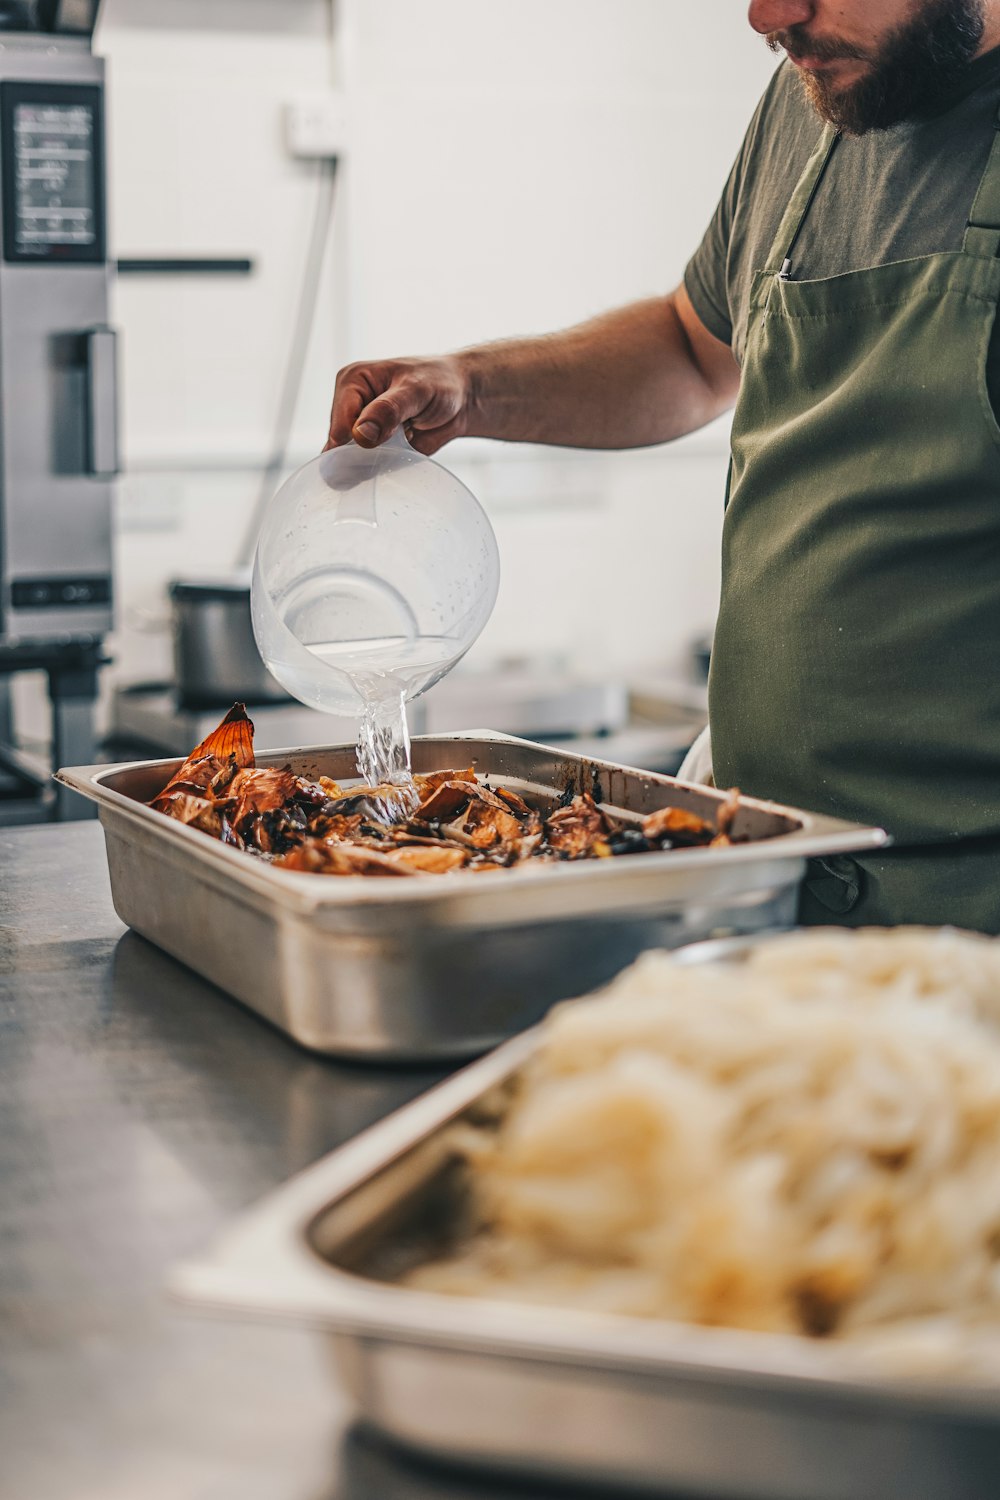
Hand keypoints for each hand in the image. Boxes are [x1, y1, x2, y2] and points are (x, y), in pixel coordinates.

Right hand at [326, 354, 470, 454]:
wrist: (461, 398)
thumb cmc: (439, 383)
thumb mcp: (416, 390)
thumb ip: (388, 410)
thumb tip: (361, 435)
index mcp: (352, 381)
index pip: (339, 422)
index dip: (358, 439)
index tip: (388, 437)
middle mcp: (351, 405)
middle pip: (343, 444)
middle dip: (366, 452)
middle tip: (399, 442)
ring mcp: (362, 429)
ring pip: (354, 459)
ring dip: (375, 462)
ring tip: (402, 446)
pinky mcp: (374, 447)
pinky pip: (369, 468)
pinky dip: (382, 468)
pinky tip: (397, 459)